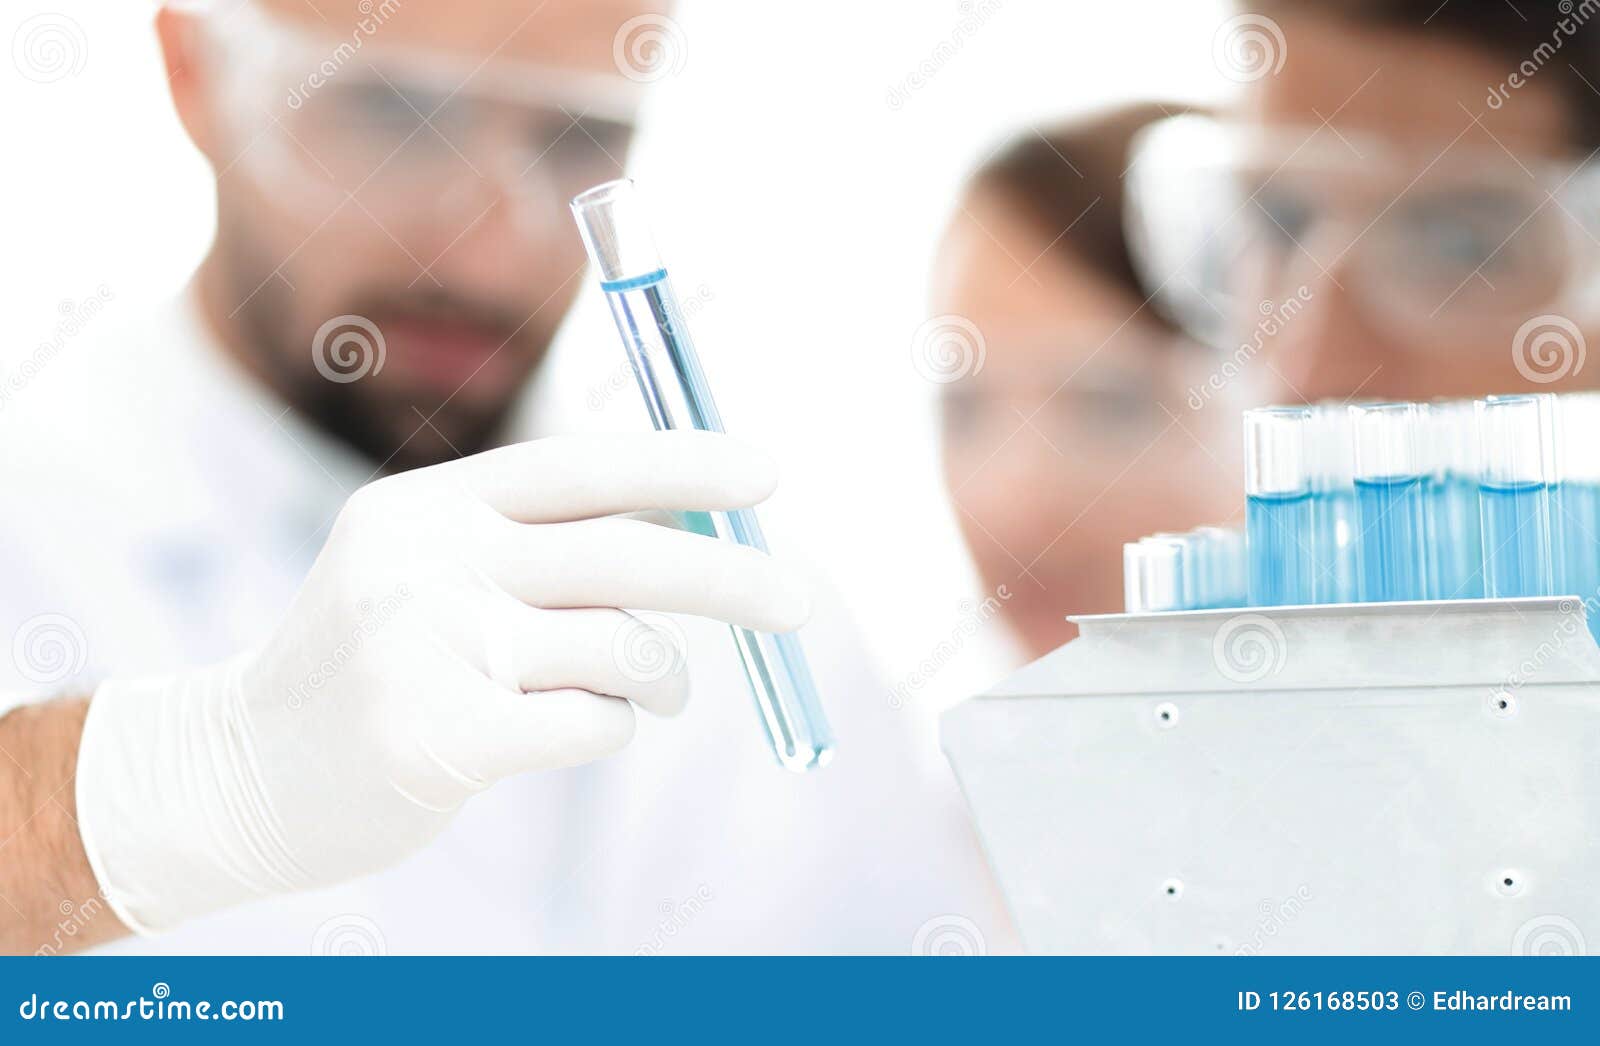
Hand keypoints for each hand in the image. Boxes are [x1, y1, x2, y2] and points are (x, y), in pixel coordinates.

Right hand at [74, 431, 808, 932]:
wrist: (244, 772)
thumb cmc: (379, 667)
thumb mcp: (435, 573)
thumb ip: (550, 550)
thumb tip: (704, 532)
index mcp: (432, 505)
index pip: (580, 466)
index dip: (681, 465)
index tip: (765, 474)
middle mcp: (428, 560)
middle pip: (622, 553)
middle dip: (730, 576)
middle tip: (798, 601)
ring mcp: (429, 647)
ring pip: (620, 646)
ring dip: (663, 676)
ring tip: (652, 692)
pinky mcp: (439, 735)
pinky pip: (592, 722)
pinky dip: (612, 726)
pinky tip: (573, 729)